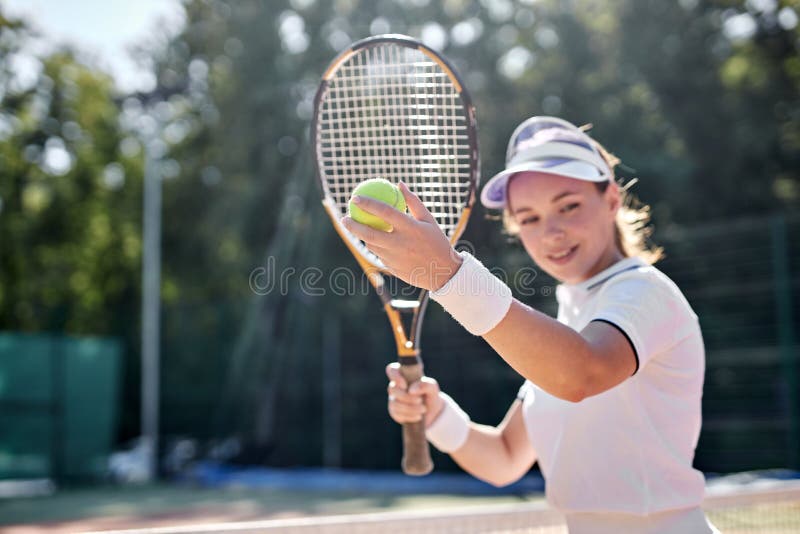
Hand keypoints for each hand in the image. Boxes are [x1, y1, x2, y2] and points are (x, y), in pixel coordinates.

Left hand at [342, 182, 462, 291]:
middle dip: (353, 225)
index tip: (355, 197)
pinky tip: (370, 240)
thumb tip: (399, 184)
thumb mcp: (429, 220)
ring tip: (355, 227)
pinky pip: (378, 254)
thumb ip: (413, 201)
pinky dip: (373, 246)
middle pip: (369, 233)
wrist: (443, 272)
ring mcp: (395, 258)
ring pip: (371, 245)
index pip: (384, 212)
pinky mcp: (392, 268)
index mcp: (411, 228)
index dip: (368, 203)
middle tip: (345, 217)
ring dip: (361, 236)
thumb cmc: (436, 241)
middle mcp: (401, 243)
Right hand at [386, 362, 443, 427]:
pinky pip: (397, 414)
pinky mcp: (394, 412)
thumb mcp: (432, 387)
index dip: (395, 376)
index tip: (405, 385)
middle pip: (392, 389)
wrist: (432, 412)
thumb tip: (411, 390)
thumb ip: (425, 384)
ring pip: (394, 403)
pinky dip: (410, 416)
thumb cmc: (430, 394)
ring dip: (410, 408)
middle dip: (406, 397)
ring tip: (423, 409)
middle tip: (420, 400)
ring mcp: (394, 399)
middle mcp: (396, 387)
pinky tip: (418, 416)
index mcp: (404, 376)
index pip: (392, 369)